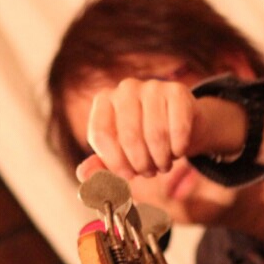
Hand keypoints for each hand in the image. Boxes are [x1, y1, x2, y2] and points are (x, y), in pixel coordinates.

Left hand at [74, 78, 246, 182]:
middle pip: (129, 137)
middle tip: (148, 173)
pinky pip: (178, 129)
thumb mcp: (118, 157)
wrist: (179, 127)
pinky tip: (177, 151)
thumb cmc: (142, 144)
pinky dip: (178, 149)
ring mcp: (153, 86)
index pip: (101, 134)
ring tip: (162, 165)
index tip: (126, 176)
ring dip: (161, 160)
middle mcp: (126, 89)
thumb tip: (83, 174)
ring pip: (156, 134)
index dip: (114, 162)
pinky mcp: (178, 91)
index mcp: (104, 101)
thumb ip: (99, 168)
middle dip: (141, 164)